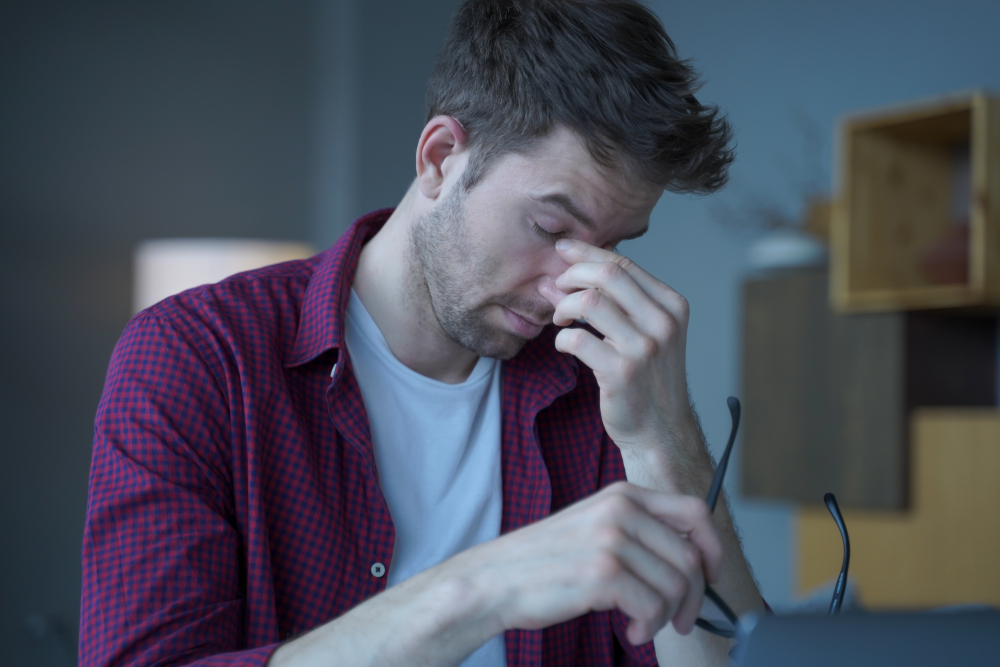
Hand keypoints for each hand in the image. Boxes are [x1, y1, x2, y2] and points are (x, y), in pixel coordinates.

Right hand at [445, 482, 721, 644]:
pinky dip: (648, 628)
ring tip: (644, 624)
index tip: (710, 575)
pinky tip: (630, 630)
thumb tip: (691, 557)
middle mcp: (621, 510)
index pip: (695, 510)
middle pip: (692, 556)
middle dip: (694, 597)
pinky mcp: (603, 573)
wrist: (495, 580)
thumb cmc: (545, 562)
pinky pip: (654, 607)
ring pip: (677, 586)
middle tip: (680, 619)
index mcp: (623, 495)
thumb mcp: (595, 526)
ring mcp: (612, 540)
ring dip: (667, 617)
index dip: (712, 547)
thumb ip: (638, 530)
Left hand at [549, 238, 695, 453]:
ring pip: (590, 302)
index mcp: (671, 305)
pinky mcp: (621, 372)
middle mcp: (662, 322)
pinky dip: (562, 338)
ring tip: (561, 318)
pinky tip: (564, 345)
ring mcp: (643, 347)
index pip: (623, 264)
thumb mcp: (645, 332)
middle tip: (557, 288)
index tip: (562, 250)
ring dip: (564, 306)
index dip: (587, 252)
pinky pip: (577, 339)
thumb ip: (616, 300)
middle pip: (607, 274)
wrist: (660, 430)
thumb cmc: (647, 378)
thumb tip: (566, 269)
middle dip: (572, 274)